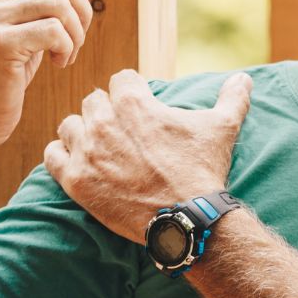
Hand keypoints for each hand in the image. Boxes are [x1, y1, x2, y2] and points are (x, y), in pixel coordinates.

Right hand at [0, 0, 94, 157]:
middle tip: (74, 41)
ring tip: (65, 55)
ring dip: (76, 35)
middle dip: (81, 11)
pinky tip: (59, 65)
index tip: (67, 22)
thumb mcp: (30, 22)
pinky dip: (67, 49)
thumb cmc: (5, 68)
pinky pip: (54, 32)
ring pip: (60, 4)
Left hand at [45, 69, 252, 242]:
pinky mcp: (75, 180)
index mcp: (134, 103)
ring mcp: (86, 151)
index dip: (131, 92)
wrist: (186, 218)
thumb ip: (232, 98)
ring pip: (70, 126)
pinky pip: (52, 155)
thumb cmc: (202, 171)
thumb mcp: (222, 129)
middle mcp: (104, 121)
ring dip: (82, 133)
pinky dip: (61, 156)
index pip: (121, 79)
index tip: (139, 108)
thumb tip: (245, 78)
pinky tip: (77, 163)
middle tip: (121, 133)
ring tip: (98, 149)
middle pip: (93, 100)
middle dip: (106, 112)